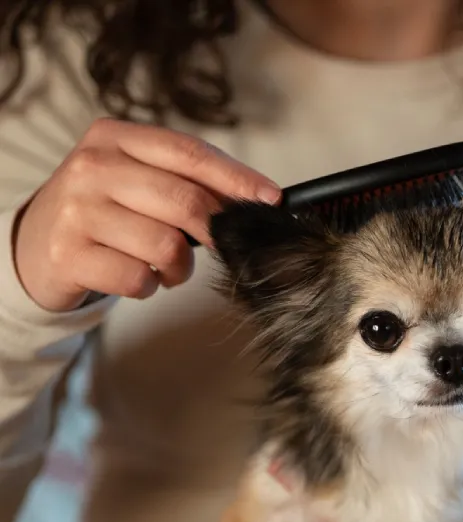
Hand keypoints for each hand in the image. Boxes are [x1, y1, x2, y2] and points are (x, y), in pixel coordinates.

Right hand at [14, 118, 280, 311]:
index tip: (272, 200)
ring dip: (180, 268)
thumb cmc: (104, 213)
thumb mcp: (134, 181)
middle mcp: (92, 168)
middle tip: (222, 245)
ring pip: (166, 246)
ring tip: (167, 266)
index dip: (236, 179)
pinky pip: (139, 279)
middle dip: (216, 231)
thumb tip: (253, 200)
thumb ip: (184, 182)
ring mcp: (77, 211)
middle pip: (185, 202)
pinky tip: (139, 277)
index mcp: (114, 138)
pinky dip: (150, 286)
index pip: (190, 153)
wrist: (35, 246)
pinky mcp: (69, 255)